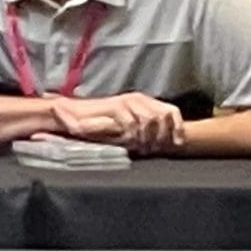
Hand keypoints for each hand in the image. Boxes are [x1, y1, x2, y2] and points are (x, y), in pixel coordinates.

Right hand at [47, 91, 184, 153]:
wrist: (73, 116)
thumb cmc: (99, 125)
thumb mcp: (127, 127)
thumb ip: (146, 130)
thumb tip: (167, 142)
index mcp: (145, 102)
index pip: (172, 111)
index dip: (177, 129)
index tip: (176, 145)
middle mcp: (138, 99)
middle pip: (164, 117)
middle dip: (161, 137)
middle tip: (152, 151)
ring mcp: (126, 101)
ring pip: (150, 120)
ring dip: (147, 138)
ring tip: (139, 149)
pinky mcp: (115, 107)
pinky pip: (132, 123)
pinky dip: (132, 136)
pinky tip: (127, 144)